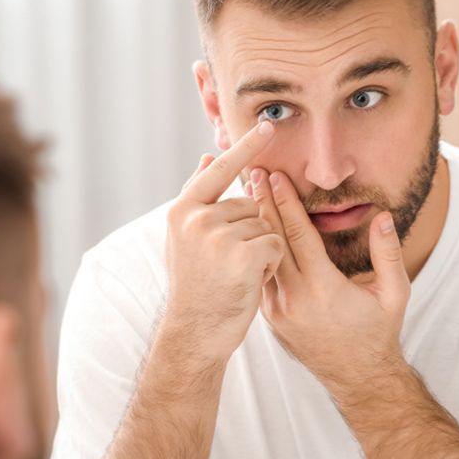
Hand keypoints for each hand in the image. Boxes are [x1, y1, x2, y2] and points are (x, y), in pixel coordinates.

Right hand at [163, 121, 283, 363]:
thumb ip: (198, 198)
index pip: (219, 170)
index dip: (245, 148)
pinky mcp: (243, 254)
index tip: (268, 125)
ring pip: (265, 225)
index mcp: (182, 210)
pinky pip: (276, 244)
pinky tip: (250, 281)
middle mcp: (197, 218)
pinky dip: (271, 264)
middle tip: (228, 264)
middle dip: (250, 232)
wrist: (195, 332)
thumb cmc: (196, 286)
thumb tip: (206, 157)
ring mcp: (219, 235)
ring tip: (236, 274)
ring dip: (261, 250)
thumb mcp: (185, 238)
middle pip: (249, 205)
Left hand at [250, 168, 411, 391]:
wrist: (359, 378)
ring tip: (246, 194)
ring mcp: (278, 311)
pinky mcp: (270, 318)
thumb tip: (383, 215)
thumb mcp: (395, 293)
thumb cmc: (379, 331)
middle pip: (271, 240)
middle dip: (262, 203)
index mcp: (324, 289)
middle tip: (252, 172)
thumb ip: (387, 252)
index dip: (285, 201)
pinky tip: (250, 230)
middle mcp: (294, 299)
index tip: (276, 175)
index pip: (297, 234)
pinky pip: (260, 276)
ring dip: (254, 225)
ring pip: (260, 257)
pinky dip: (254, 250)